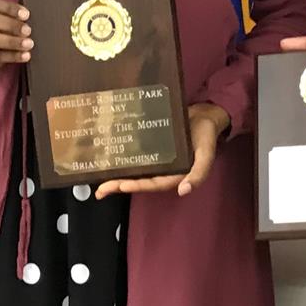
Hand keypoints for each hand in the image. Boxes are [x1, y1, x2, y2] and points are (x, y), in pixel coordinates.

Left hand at [96, 102, 229, 199]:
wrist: (205, 114)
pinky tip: (109, 157)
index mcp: (174, 174)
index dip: (136, 186)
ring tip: (98, 180)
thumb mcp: (206, 155)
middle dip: (119, 186)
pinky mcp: (151, 145)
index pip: (152, 184)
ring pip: (134, 169)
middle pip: (138, 180)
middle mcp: (162, 169)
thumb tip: (184, 191)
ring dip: (117, 175)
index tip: (120, 186)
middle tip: (100, 191)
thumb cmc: (206, 136)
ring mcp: (155, 157)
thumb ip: (198, 173)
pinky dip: (123, 158)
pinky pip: (135, 155)